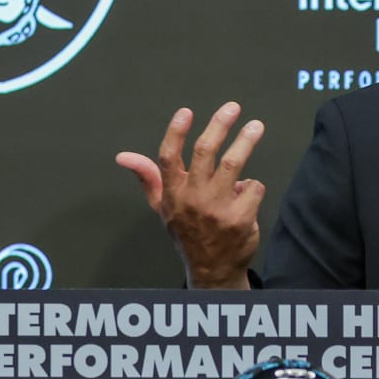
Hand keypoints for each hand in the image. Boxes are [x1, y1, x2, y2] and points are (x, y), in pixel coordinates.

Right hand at [116, 103, 265, 289]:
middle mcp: (192, 199)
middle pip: (205, 152)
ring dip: (245, 141)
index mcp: (172, 194)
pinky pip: (253, 187)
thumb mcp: (162, 208)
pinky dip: (253, 187)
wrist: (212, 271)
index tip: (187, 111)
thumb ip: (147, 177)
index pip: (168, 158)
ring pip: (233, 164)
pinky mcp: (240, 219)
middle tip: (232, 107)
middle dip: (219, 125)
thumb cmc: (187, 232)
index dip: (176, 132)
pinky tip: (248, 195)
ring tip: (255, 127)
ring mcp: (217, 209)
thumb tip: (123, 156)